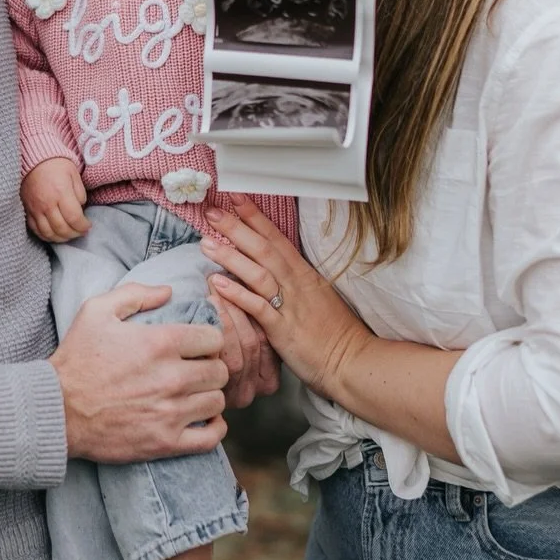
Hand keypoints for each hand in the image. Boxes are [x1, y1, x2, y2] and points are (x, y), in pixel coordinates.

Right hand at [22, 157, 89, 242]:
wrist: (32, 158)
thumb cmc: (56, 164)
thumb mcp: (73, 174)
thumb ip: (80, 193)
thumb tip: (80, 209)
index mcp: (61, 193)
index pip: (74, 218)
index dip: (83, 226)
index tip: (88, 225)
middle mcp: (47, 204)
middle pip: (62, 229)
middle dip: (74, 234)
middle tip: (81, 232)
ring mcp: (35, 209)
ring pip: (48, 233)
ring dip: (61, 238)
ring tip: (69, 235)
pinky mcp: (27, 210)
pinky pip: (35, 230)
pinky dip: (46, 236)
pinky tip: (54, 234)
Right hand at [51, 284, 229, 462]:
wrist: (56, 410)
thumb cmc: (76, 360)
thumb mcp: (96, 311)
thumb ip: (135, 294)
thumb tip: (169, 291)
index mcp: (160, 342)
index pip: (213, 338)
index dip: (207, 340)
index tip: (195, 346)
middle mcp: (172, 377)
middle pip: (219, 371)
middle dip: (209, 367)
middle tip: (194, 369)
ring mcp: (171, 412)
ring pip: (218, 401)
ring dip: (208, 395)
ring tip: (194, 393)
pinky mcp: (166, 442)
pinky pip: (211, 437)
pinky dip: (214, 428)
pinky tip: (203, 419)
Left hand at [202, 197, 372, 402]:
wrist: (353, 361)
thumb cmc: (334, 333)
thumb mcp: (316, 298)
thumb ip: (293, 283)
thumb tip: (270, 269)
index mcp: (304, 274)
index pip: (276, 238)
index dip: (254, 217)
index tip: (235, 197)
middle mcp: (296, 284)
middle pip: (263, 249)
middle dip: (237, 228)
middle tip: (212, 212)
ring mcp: (290, 306)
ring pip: (258, 273)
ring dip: (231, 256)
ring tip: (206, 243)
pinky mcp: (283, 330)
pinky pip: (258, 307)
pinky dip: (238, 294)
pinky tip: (218, 283)